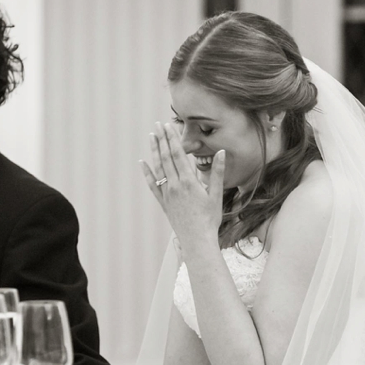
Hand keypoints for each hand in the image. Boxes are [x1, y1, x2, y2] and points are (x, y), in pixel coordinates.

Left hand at [140, 122, 225, 245]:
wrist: (197, 239)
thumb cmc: (210, 218)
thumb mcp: (217, 194)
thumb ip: (218, 172)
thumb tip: (222, 152)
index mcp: (189, 182)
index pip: (178, 154)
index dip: (172, 138)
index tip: (168, 126)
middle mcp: (175, 185)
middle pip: (166, 157)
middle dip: (162, 139)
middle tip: (158, 124)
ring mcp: (167, 194)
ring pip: (158, 168)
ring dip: (154, 151)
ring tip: (151, 137)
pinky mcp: (163, 202)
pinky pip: (152, 184)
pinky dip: (147, 173)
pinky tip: (142, 163)